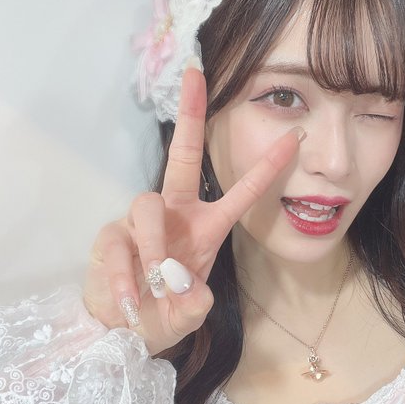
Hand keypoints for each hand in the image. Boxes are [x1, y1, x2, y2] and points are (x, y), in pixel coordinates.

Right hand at [83, 66, 301, 353]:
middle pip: (184, 157)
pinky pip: (118, 246)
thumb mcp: (188, 313)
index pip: (241, 193)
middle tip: (195, 76)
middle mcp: (175, 213)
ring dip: (152, 246)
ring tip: (156, 284)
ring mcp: (140, 222)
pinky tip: (129, 301)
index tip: (293, 138)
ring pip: (147, 207)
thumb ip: (195, 305)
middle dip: (191, 116)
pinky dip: (123, 276)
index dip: (266, 168)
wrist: (122, 327)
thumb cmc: (164, 311)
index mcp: (205, 226)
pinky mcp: (111, 237)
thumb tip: (189, 291)